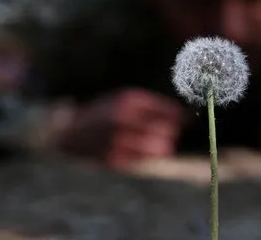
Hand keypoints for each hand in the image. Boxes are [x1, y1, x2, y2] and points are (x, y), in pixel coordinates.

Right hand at [54, 88, 189, 168]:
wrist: (71, 132)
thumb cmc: (105, 113)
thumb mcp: (125, 100)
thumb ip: (153, 106)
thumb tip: (186, 116)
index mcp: (129, 100)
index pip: (168, 110)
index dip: (182, 117)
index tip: (189, 121)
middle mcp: (124, 119)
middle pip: (166, 130)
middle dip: (172, 133)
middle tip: (170, 134)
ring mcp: (118, 139)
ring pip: (158, 148)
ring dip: (163, 147)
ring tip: (160, 145)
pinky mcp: (114, 158)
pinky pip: (144, 160)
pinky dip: (148, 156)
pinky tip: (144, 152)